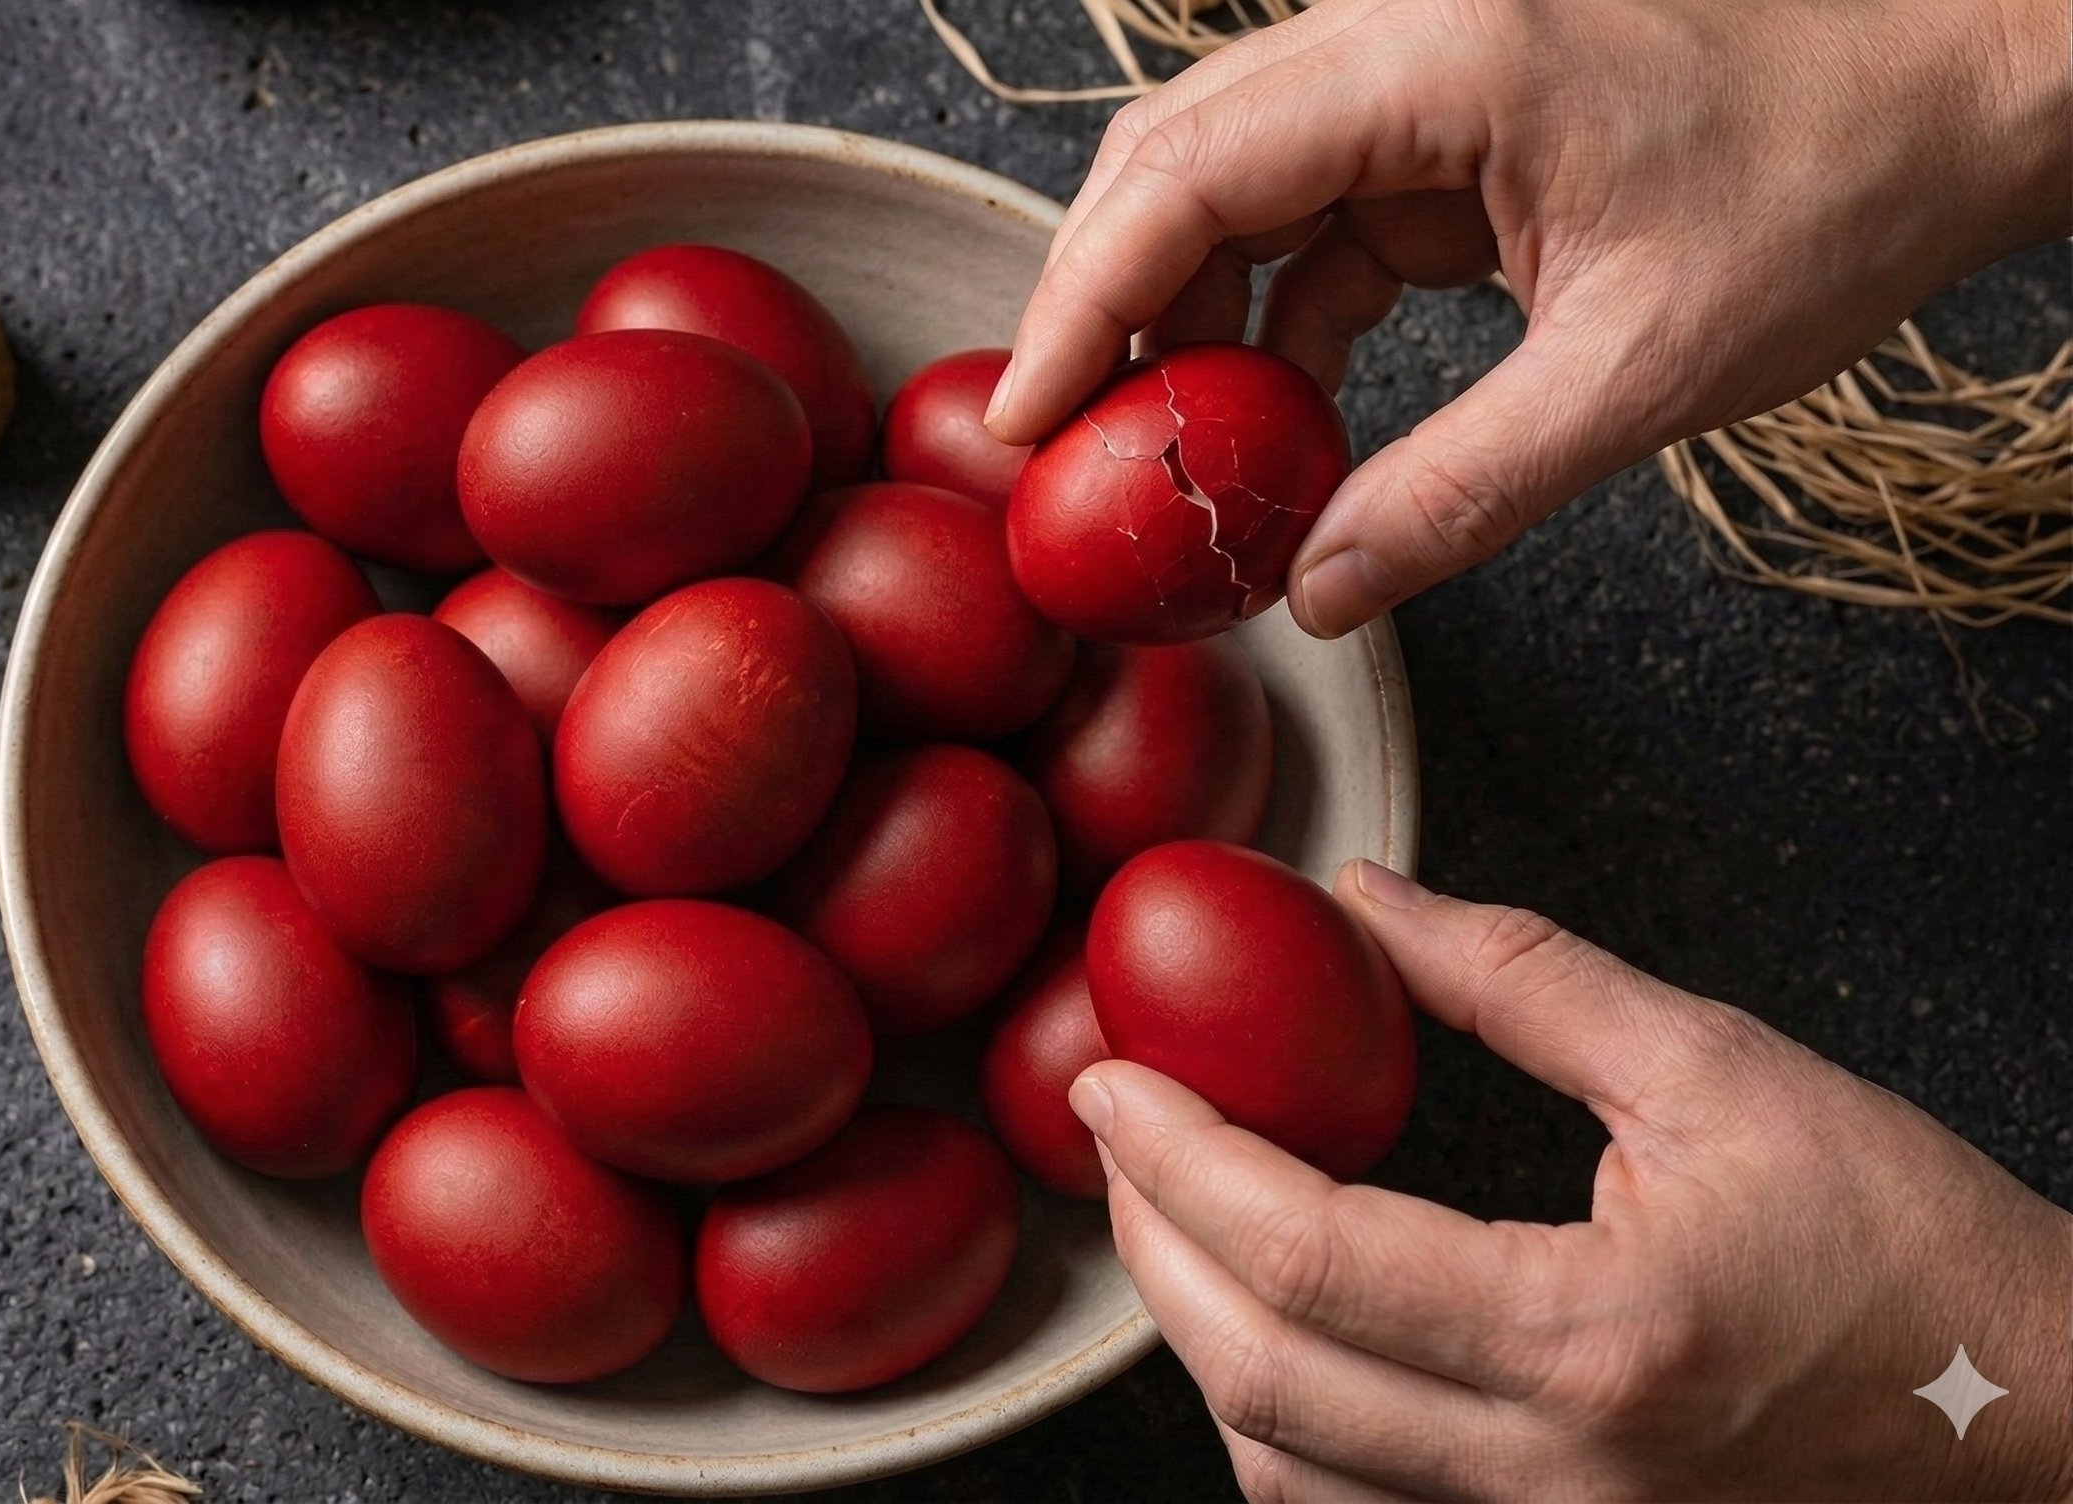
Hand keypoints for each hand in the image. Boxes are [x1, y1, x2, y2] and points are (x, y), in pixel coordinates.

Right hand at [985, 0, 2072, 638]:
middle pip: (1174, 156)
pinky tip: (1278, 414)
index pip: (1186, 169)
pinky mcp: (1450, 115)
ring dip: (1187, 312)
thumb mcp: (1640, 367)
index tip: (1023, 417)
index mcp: (1441, 54)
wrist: (1960, 82)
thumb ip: (1461, 489)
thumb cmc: (1837, 178)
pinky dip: (1277, 311)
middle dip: (1107, 303)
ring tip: (1172, 451)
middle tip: (1063, 448)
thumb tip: (1318, 592)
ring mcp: (1422, 67)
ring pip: (1229, 179)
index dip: (1082, 301)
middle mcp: (1403, 30)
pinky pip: (1312, 208)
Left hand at [1071, 860, 2072, 1500]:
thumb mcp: (1722, 1075)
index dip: (1177, 1158)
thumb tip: (1360, 903)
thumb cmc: (1914, 1258)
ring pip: (1284, 1475)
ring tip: (1180, 1219)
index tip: (1110, 1078)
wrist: (2043, 1431)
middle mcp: (1549, 1478)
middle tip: (1117, 1136)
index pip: (1306, 1255)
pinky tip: (1279, 1330)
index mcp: (1591, 1339)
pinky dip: (1284, 1425)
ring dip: (1201, 1346)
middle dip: (1151, 1246)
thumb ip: (1518, 981)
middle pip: (1257, 1378)